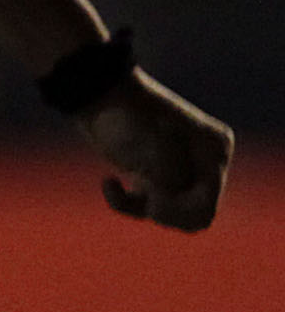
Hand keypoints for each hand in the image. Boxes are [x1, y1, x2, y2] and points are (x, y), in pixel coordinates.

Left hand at [81, 72, 232, 230]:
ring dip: (143, 209)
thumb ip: (169, 181)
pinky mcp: (155, 174)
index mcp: (214, 151)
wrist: (96, 94)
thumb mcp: (150, 148)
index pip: (206, 207)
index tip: (149, 198)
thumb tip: (165, 202)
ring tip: (122, 188)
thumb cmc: (125, 116)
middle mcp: (205, 161)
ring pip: (172, 215)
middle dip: (164, 213)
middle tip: (141, 195)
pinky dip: (128, 203)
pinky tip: (109, 182)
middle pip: (195, 216)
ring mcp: (181, 168)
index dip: (176, 212)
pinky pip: (149, 207)